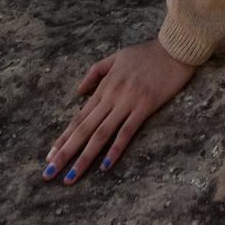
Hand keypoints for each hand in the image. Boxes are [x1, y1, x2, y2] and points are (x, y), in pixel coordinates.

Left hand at [42, 40, 197, 184]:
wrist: (175, 47)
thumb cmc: (148, 52)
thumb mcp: (117, 57)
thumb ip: (95, 72)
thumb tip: (78, 92)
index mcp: (104, 86)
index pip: (79, 117)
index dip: (63, 138)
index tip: (49, 157)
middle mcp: (111, 96)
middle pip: (84, 129)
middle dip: (64, 153)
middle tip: (49, 174)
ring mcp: (127, 102)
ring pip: (100, 134)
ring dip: (83, 157)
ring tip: (70, 177)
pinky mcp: (145, 106)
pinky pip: (127, 131)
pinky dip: (115, 149)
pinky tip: (104, 166)